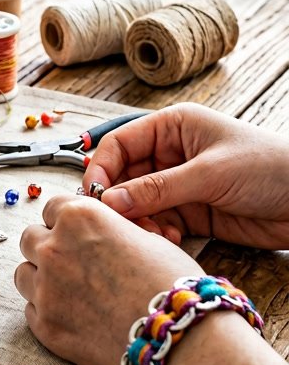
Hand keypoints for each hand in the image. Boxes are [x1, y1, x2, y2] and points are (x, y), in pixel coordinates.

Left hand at [15, 195, 201, 364]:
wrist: (179, 337)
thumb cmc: (173, 284)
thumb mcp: (148, 237)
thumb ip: (112, 228)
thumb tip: (103, 232)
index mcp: (79, 216)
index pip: (53, 208)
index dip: (67, 222)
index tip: (78, 235)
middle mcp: (54, 247)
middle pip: (30, 238)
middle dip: (48, 247)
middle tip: (73, 264)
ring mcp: (45, 288)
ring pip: (23, 274)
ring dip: (40, 278)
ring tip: (70, 292)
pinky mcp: (45, 325)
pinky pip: (31, 310)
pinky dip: (47, 311)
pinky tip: (74, 316)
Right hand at [83, 104, 288, 250]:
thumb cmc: (270, 168)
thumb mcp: (210, 174)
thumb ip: (158, 188)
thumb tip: (111, 200)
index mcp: (173, 127)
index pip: (121, 143)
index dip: (103, 168)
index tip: (94, 195)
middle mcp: (172, 153)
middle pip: (125, 176)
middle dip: (120, 200)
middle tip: (119, 223)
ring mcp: (181, 184)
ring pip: (138, 203)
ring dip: (139, 221)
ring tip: (153, 233)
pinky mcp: (192, 212)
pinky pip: (158, 222)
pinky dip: (157, 232)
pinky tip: (169, 238)